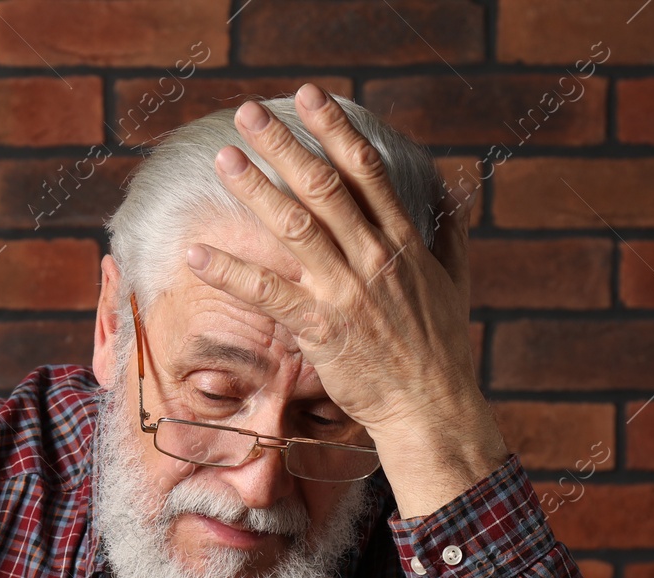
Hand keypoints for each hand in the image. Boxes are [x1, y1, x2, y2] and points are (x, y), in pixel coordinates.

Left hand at [185, 84, 476, 438]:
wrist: (432, 406)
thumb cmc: (441, 349)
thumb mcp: (455, 284)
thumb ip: (449, 237)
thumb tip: (453, 198)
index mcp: (403, 241)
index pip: (365, 171)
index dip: (334, 129)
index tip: (309, 96)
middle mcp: (373, 257)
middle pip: (322, 186)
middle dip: (283, 145)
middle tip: (249, 113)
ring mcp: (347, 291)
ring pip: (294, 227)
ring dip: (255, 190)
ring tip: (224, 160)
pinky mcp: (322, 328)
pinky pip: (268, 292)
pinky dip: (230, 271)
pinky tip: (198, 253)